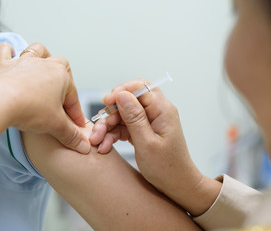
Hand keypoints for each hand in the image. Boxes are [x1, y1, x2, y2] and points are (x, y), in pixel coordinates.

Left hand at [0, 42, 90, 153]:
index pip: (73, 97)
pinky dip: (8, 52)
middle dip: (65, 78)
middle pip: (60, 66)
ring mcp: (23, 63)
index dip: (75, 113)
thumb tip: (84, 146)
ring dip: (42, 57)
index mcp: (61, 76)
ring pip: (37, 51)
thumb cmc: (29, 109)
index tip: (76, 125)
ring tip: (42, 67)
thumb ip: (71, 135)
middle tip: (62, 97)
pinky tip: (11, 55)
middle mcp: (44, 64)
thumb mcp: (55, 126)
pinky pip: (6, 51)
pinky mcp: (3, 65)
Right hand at [89, 79, 220, 214]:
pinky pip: (123, 126)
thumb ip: (134, 117)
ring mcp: (148, 122)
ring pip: (122, 115)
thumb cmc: (167, 168)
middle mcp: (156, 112)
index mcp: (163, 110)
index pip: (141, 87)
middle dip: (110, 114)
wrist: (176, 186)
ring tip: (98, 142)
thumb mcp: (147, 143)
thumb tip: (122, 94)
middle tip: (98, 129)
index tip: (107, 102)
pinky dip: (112, 135)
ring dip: (108, 127)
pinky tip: (105, 146)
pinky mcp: (142, 131)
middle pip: (128, 101)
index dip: (121, 91)